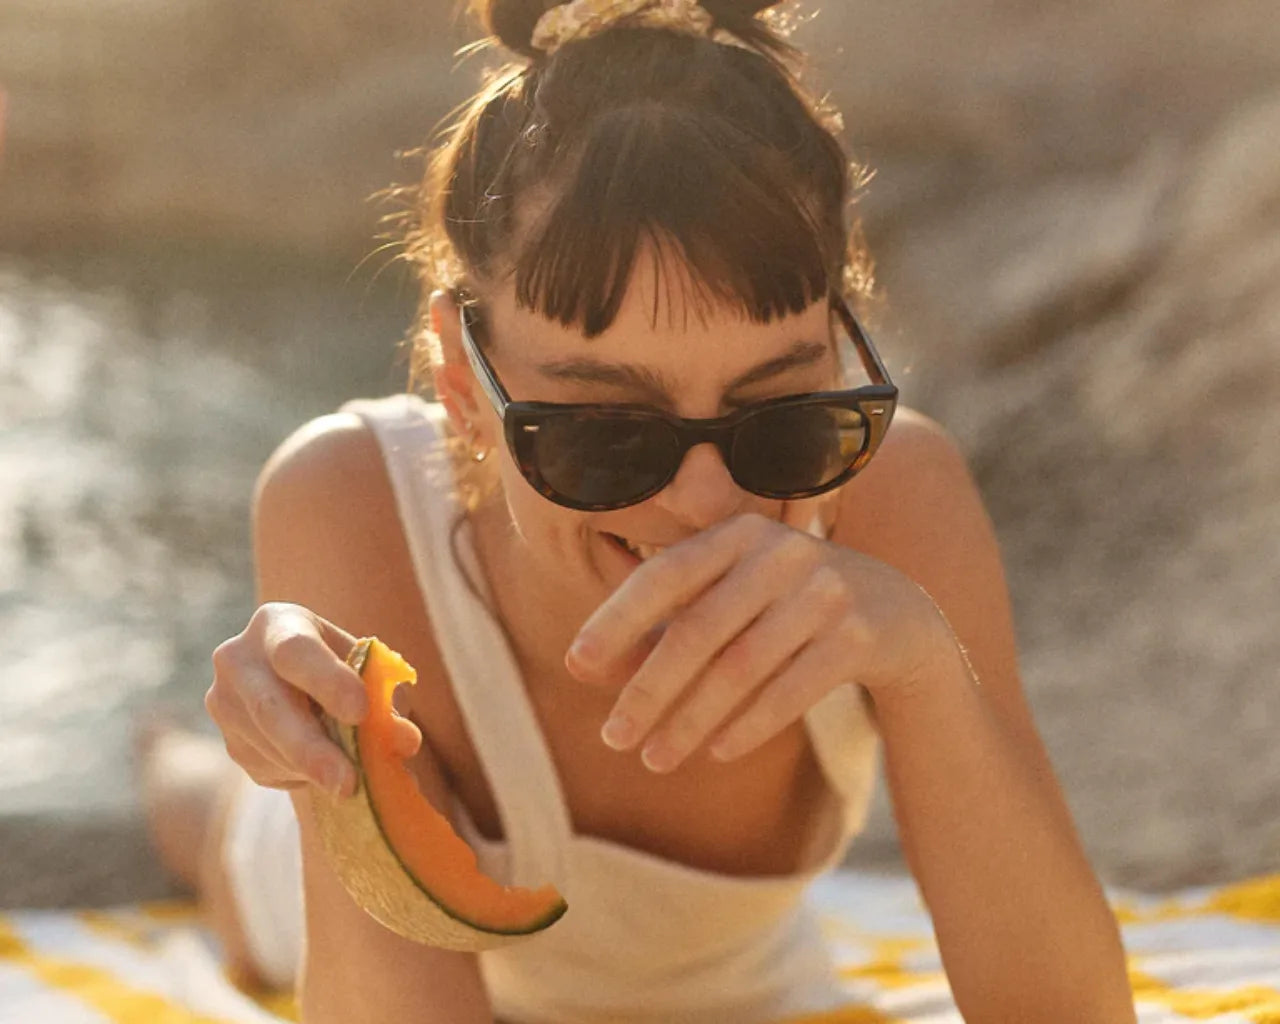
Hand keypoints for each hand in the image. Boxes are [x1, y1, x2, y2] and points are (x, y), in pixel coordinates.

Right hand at [206, 603, 420, 796]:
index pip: (295, 651)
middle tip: (349, 782)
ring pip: (268, 746)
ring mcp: (224, 703)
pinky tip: (323, 768)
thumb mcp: (368, 672)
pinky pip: (266, 768)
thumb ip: (387, 700)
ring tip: (352, 780)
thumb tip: (405, 739)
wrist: (305, 685)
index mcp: (276, 623)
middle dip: (312, 748)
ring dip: (313, 769)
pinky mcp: (230, 743)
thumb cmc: (346, 670)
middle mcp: (238, 659)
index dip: (326, 681)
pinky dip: (301, 776)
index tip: (360, 712)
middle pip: (270, 707)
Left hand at [565, 512, 946, 772]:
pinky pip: (793, 688)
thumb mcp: (733, 601)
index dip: (617, 619)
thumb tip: (591, 669)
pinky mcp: (861, 635)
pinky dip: (750, 723)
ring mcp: (827, 590)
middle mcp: (782, 552)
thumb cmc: (789, 608)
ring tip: (653, 759)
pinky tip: (715, 752)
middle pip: (700, 629)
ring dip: (691, 719)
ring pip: (743, 666)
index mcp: (739, 533)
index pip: (665, 574)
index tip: (576, 665)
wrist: (900, 616)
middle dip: (649, 689)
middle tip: (611, 738)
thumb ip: (669, 625)